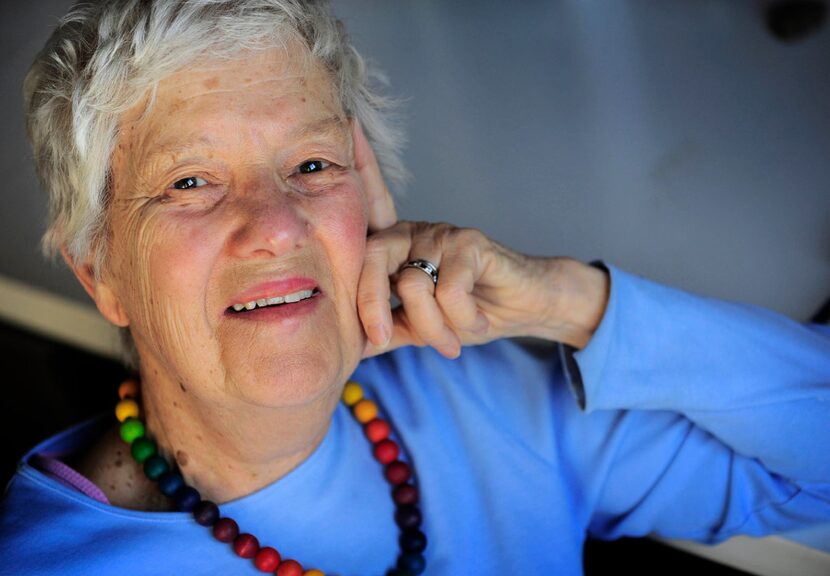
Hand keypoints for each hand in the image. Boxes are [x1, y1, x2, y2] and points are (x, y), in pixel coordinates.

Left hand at [358, 221, 609, 358]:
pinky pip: (450, 290)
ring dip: (433, 327)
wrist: (525, 306)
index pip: (357, 260)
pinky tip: (478, 322)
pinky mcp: (470, 241)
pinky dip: (463, 318)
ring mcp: (441, 233)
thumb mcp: (420, 328)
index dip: (355, 295)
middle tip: (384, 341)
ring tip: (453, 342)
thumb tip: (351, 349)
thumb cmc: (471, 312)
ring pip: (415, 285)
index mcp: (392, 248)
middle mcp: (411, 232)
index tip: (368, 340)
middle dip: (374, 307)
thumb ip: (388, 331)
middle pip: (373, 259)